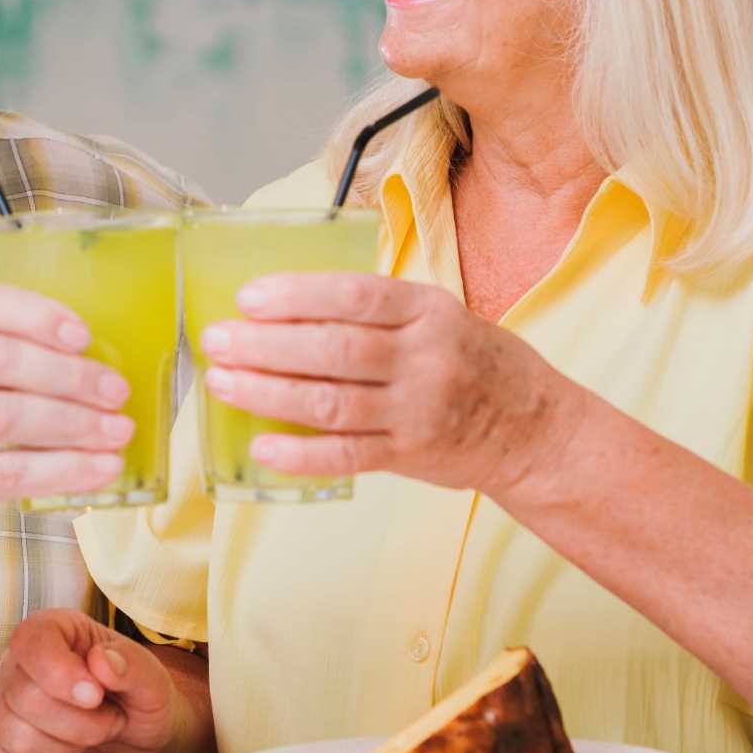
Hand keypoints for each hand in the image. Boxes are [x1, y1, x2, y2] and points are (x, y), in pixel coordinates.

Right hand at [0, 285, 132, 574]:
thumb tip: (95, 364)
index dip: (37, 314)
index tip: (84, 334)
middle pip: (0, 360)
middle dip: (70, 375)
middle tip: (116, 392)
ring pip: (6, 414)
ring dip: (74, 424)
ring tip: (117, 433)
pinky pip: (5, 471)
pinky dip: (61, 470)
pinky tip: (98, 470)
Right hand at [0, 609, 181, 752]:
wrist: (138, 735)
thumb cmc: (138, 697)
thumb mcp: (152, 678)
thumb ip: (132, 664)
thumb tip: (102, 661)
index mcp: (54, 631)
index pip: (32, 641)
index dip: (59, 672)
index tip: (94, 695)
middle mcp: (21, 666)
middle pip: (26, 697)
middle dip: (81, 721)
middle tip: (108, 716)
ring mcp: (8, 708)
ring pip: (18, 737)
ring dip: (68, 747)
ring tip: (90, 735)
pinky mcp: (5, 749)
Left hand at [197, 272, 585, 495]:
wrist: (535, 430)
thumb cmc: (476, 362)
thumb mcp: (440, 314)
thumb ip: (379, 311)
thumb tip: (287, 305)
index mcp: (430, 310)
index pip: (355, 296)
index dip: (297, 295)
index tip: (248, 297)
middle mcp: (425, 358)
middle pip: (334, 349)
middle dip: (266, 345)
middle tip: (217, 340)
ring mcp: (419, 410)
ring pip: (332, 402)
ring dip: (269, 393)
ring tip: (222, 383)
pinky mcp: (412, 456)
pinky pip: (347, 457)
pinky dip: (301, 453)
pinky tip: (261, 446)